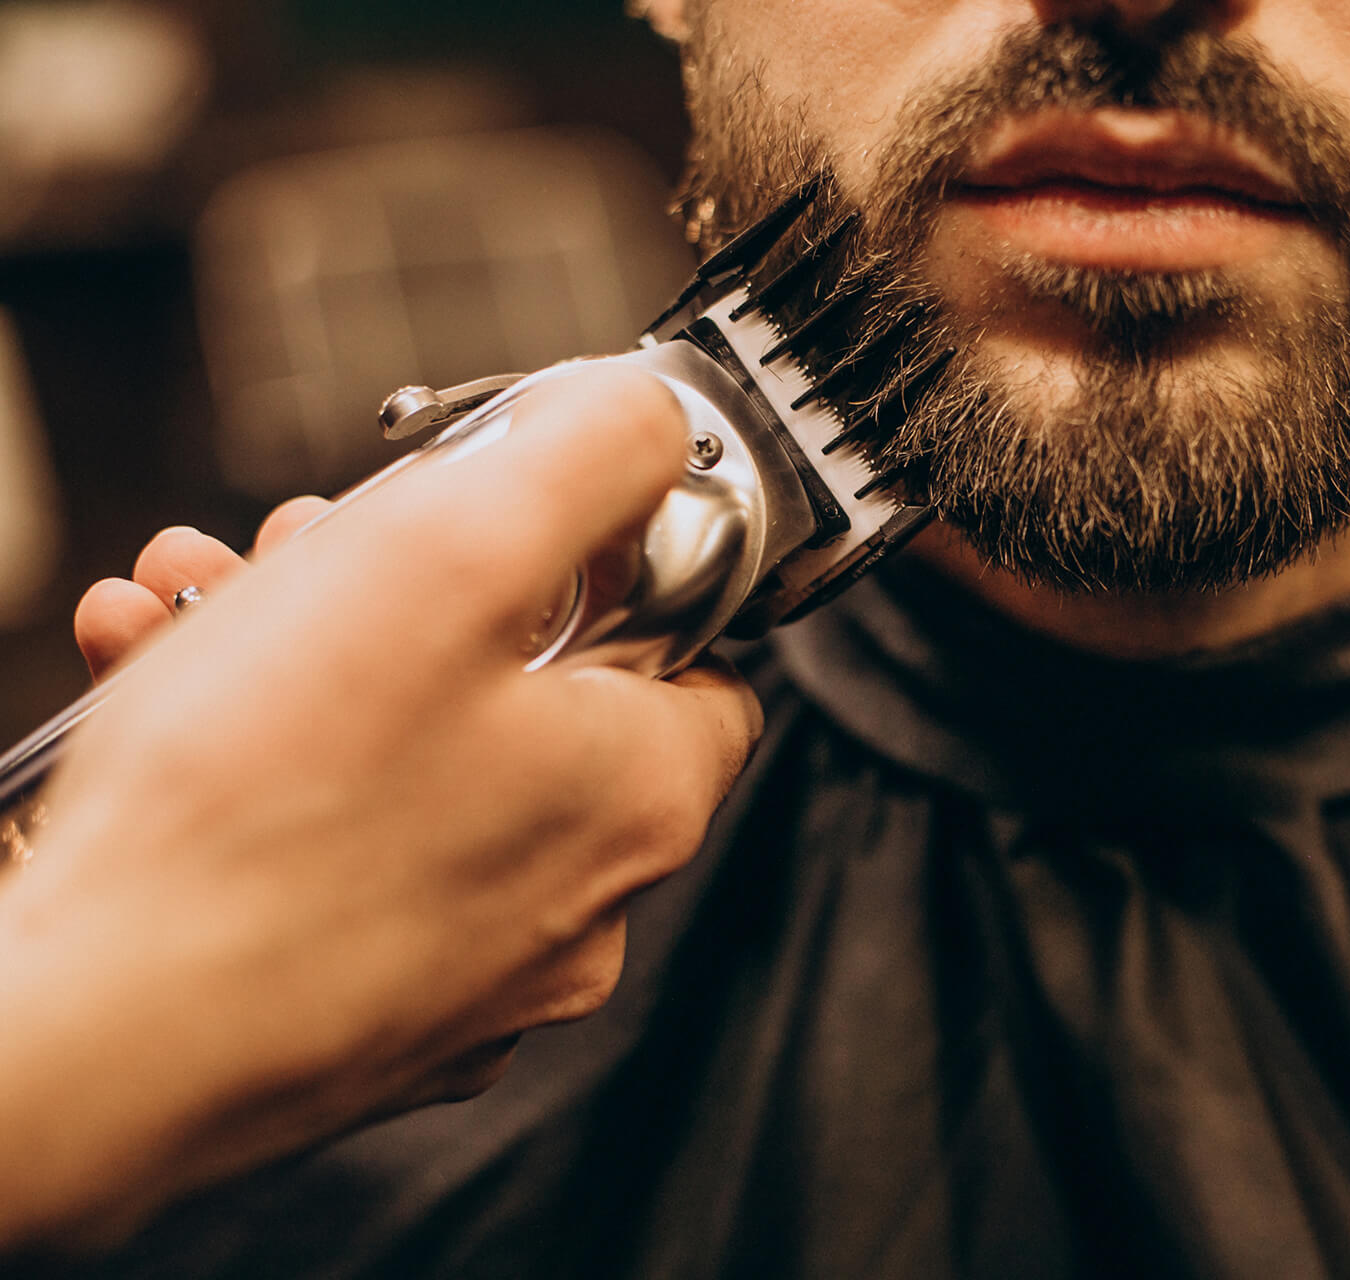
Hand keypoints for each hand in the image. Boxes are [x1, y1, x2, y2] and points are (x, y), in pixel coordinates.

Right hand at [0, 364, 761, 1247]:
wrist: (88, 1042)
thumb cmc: (259, 814)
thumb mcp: (454, 550)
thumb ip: (586, 460)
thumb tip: (647, 424)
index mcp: (640, 797)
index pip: (701, 651)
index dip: (615, 559)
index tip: (519, 521)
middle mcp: (577, 903)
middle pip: (530, 692)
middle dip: (407, 587)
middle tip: (310, 548)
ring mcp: (466, 972)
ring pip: (412, 760)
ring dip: (307, 655)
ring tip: (198, 607)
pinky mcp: (355, 1007)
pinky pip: (335, 850)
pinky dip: (262, 764)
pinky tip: (161, 697)